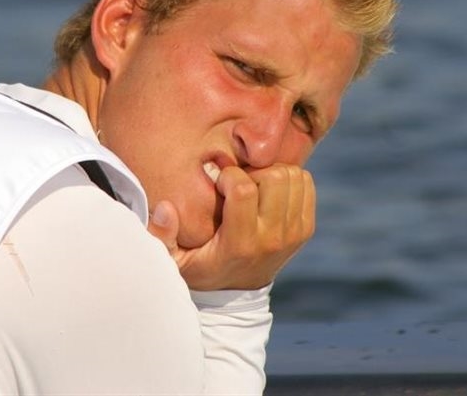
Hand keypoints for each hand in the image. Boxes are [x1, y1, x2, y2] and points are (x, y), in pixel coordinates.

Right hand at [147, 164, 315, 289]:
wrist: (236, 294)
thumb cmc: (200, 268)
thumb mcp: (172, 261)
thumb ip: (161, 236)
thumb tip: (165, 207)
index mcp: (240, 243)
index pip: (243, 189)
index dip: (228, 175)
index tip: (219, 184)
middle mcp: (272, 238)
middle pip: (275, 177)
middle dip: (254, 171)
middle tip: (239, 183)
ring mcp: (293, 234)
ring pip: (293, 176)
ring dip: (271, 174)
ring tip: (253, 187)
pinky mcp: (305, 229)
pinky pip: (305, 184)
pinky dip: (288, 180)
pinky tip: (269, 192)